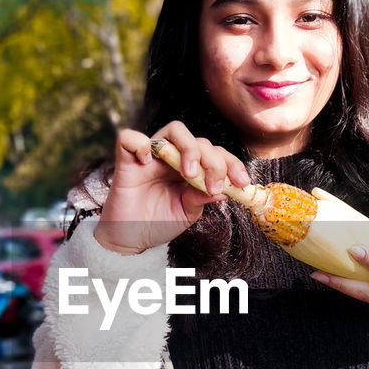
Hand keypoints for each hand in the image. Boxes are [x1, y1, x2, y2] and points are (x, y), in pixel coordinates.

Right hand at [94, 122, 250, 255]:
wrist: (130, 239)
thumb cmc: (158, 222)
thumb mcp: (188, 212)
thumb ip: (203, 197)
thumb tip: (226, 189)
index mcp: (190, 167)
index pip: (215, 153)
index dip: (231, 164)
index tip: (242, 183)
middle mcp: (173, 157)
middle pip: (199, 140)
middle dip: (213, 161)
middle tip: (213, 186)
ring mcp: (151, 156)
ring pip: (174, 129)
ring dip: (189, 148)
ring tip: (189, 174)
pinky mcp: (126, 161)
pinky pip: (129, 138)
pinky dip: (140, 144)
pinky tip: (148, 163)